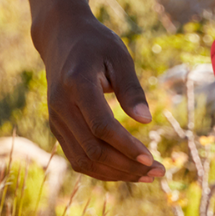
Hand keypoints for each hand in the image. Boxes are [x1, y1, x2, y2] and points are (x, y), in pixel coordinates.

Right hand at [39, 12, 164, 184]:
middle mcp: (61, 106)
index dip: (126, 147)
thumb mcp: (119, 56)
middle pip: (93, 150)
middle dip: (126, 166)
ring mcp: (56, 119)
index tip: (151, 158)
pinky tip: (126, 170)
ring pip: (83, 161)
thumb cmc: (96, 45)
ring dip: (116, 174)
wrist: (61, 39)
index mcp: (77, 85)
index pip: (101, 126)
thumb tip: (146, 120)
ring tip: (147, 176)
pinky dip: (102, 169)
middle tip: (158, 172)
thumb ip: (131, 88)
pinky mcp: (57, 128)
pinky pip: (78, 158)